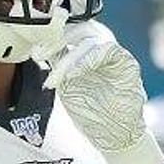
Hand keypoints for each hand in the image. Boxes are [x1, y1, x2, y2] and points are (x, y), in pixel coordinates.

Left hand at [45, 21, 163, 163]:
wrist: (113, 136)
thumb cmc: (92, 112)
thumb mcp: (67, 85)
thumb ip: (58, 65)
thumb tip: (38, 48)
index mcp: (87, 51)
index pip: (70, 30)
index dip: (51, 36)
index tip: (35, 52)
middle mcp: (103, 48)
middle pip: (81, 27)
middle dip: (57, 39)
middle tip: (41, 55)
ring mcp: (116, 55)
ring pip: (92, 37)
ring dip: (70, 53)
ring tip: (57, 73)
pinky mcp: (128, 64)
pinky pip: (108, 50)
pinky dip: (88, 59)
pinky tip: (74, 74)